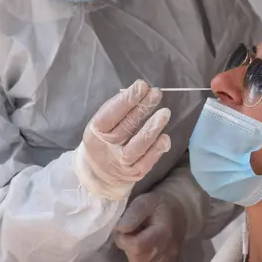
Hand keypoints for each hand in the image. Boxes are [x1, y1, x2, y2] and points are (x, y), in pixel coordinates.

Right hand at [73, 80, 171, 199]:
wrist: (98, 175)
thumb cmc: (104, 142)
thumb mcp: (102, 126)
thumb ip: (118, 112)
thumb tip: (141, 92)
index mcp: (95, 133)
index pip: (109, 114)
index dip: (125, 100)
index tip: (141, 85)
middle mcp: (107, 149)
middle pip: (125, 127)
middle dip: (142, 108)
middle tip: (156, 93)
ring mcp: (121, 163)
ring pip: (137, 147)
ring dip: (151, 129)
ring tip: (164, 113)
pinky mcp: (134, 173)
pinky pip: (146, 162)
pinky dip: (156, 150)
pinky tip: (165, 138)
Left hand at [114, 192, 186, 261]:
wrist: (179, 214)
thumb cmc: (159, 206)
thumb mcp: (145, 201)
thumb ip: (133, 213)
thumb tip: (120, 229)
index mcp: (164, 233)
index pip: (137, 247)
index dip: (124, 239)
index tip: (125, 229)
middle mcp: (169, 251)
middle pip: (138, 259)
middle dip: (128, 248)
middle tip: (132, 234)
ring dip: (134, 257)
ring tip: (139, 242)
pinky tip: (144, 252)